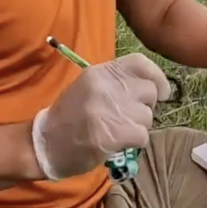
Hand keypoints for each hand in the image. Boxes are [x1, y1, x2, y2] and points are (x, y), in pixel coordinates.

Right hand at [32, 53, 171, 179]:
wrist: (45, 144)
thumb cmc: (71, 117)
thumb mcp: (91, 88)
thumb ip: (118, 83)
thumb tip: (153, 88)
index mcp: (101, 72)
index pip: (140, 63)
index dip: (157, 77)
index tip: (161, 92)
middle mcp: (106, 86)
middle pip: (149, 91)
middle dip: (145, 107)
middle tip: (129, 118)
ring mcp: (109, 109)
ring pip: (147, 116)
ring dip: (138, 128)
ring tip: (118, 131)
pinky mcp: (112, 133)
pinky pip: (142, 135)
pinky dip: (135, 143)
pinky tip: (119, 143)